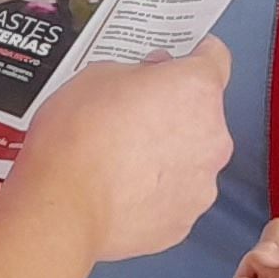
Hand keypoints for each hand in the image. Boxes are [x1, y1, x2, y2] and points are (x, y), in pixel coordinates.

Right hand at [10, 40, 232, 262]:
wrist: (64, 208)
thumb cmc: (77, 137)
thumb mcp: (97, 74)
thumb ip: (136, 73)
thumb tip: (145, 83)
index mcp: (196, 90)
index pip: (214, 58)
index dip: (193, 55)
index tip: (178, 60)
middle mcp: (212, 136)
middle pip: (202, 113)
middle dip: (173, 110)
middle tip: (131, 115)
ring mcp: (202, 184)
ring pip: (190, 158)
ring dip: (166, 154)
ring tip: (120, 160)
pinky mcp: (184, 222)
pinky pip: (175, 196)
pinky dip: (155, 191)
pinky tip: (120, 190)